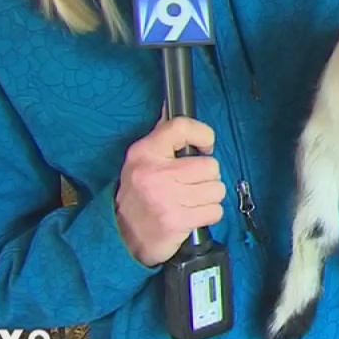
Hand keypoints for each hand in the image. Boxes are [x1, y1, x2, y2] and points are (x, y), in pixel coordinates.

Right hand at [115, 116, 225, 266]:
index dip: (203, 134)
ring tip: (191, 201)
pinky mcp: (176, 221)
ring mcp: (166, 199)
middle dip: (207, 177)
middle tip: (191, 184)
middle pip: (210, 165)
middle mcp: (154, 173)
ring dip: (209, 197)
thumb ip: (164, 136)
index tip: (206, 147)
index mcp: (145, 152)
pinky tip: (193, 215)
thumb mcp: (143, 160)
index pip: (181, 127)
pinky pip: (215, 211)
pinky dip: (209, 215)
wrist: (121, 235)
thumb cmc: (139, 194)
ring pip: (217, 189)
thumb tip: (172, 104)